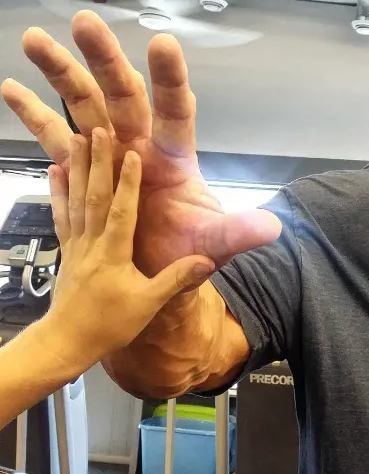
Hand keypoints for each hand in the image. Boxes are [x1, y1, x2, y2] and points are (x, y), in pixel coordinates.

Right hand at [1, 11, 280, 292]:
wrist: (157, 274)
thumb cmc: (189, 251)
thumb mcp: (213, 244)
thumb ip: (236, 233)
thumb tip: (272, 229)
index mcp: (175, 155)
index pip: (175, 109)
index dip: (169, 78)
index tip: (163, 42)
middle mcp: (140, 144)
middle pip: (121, 94)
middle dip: (104, 59)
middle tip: (85, 22)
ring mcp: (109, 154)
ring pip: (82, 104)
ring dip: (60, 72)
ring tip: (35, 39)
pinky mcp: (82, 170)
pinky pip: (55, 138)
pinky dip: (33, 114)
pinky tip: (11, 88)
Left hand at [45, 128, 214, 363]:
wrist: (67, 342)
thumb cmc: (109, 324)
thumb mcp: (149, 304)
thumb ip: (177, 279)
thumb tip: (208, 260)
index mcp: (113, 254)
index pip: (121, 211)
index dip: (127, 183)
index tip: (132, 154)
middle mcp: (91, 243)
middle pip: (95, 197)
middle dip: (98, 163)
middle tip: (98, 132)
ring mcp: (75, 244)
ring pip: (75, 199)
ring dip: (76, 168)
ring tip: (75, 139)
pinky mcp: (67, 249)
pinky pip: (62, 213)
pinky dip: (58, 190)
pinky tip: (54, 170)